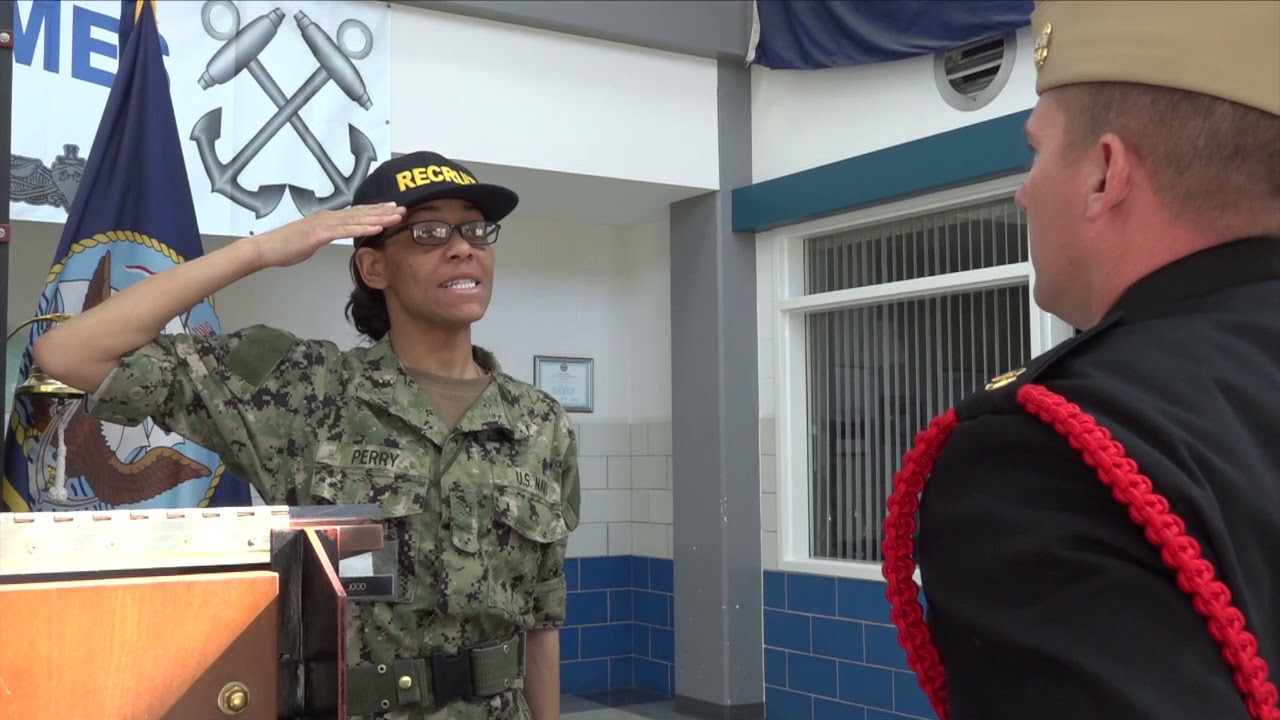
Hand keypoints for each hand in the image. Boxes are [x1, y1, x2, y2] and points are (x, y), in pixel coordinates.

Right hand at [249, 203, 405, 267]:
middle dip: (383, 211)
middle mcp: (328, 217)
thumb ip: (326, 235)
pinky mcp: (320, 234)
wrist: (266, 248)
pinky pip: (345, 231)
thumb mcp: (312, 239)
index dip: (375, 210)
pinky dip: (363, 228)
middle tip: (403, 208)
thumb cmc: (286, 246)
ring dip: (379, 218)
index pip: (356, 213)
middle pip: (361, 213)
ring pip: (357, 220)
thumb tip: (336, 235)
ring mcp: (324, 224)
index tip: (392, 208)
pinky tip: (376, 228)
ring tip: (396, 216)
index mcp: (327, 218)